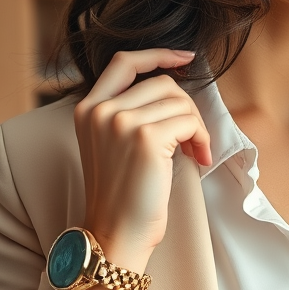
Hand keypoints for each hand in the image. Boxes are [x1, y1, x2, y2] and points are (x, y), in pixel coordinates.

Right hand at [73, 49, 211, 277]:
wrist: (115, 234)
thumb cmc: (122, 196)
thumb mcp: (112, 144)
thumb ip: (129, 112)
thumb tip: (174, 87)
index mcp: (87, 108)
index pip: (124, 62)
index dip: (158, 54)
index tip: (185, 59)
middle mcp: (100, 110)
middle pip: (161, 82)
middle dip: (186, 106)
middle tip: (193, 138)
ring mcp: (121, 122)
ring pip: (179, 101)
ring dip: (196, 126)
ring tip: (194, 152)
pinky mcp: (146, 138)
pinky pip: (189, 122)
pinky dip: (202, 139)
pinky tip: (198, 159)